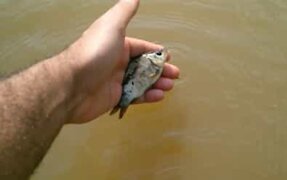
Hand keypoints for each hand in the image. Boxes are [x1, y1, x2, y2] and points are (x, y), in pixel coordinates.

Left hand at [64, 0, 179, 122]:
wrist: (71, 86)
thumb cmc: (92, 54)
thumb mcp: (111, 27)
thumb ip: (124, 12)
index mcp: (117, 45)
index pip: (140, 48)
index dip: (155, 52)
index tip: (167, 57)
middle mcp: (116, 62)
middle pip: (143, 66)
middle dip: (160, 70)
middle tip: (174, 74)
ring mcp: (115, 81)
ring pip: (141, 82)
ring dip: (157, 83)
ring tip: (169, 85)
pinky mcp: (114, 98)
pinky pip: (135, 96)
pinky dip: (148, 96)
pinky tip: (158, 96)